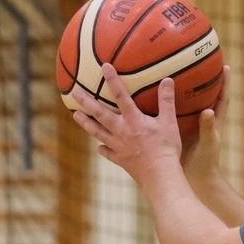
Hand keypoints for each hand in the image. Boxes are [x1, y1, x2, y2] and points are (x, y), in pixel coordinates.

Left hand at [70, 64, 182, 183]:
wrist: (159, 176)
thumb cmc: (166, 148)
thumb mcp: (169, 122)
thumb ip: (166, 101)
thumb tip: (167, 80)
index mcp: (133, 120)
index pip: (121, 96)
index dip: (113, 80)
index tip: (104, 67)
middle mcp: (121, 131)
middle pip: (100, 114)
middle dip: (86, 102)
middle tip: (74, 92)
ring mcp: (118, 146)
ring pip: (97, 132)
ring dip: (85, 123)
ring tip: (76, 115)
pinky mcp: (119, 160)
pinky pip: (108, 153)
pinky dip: (102, 149)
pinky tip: (99, 147)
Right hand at [180, 65, 229, 188]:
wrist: (196, 181)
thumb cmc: (205, 163)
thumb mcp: (207, 144)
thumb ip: (208, 127)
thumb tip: (209, 111)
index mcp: (214, 122)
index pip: (222, 98)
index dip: (225, 83)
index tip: (226, 66)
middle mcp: (203, 122)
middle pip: (205, 97)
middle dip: (203, 81)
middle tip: (199, 64)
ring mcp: (192, 128)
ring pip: (188, 106)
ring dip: (183, 93)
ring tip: (174, 76)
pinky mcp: (180, 134)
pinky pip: (174, 117)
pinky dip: (168, 108)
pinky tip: (155, 102)